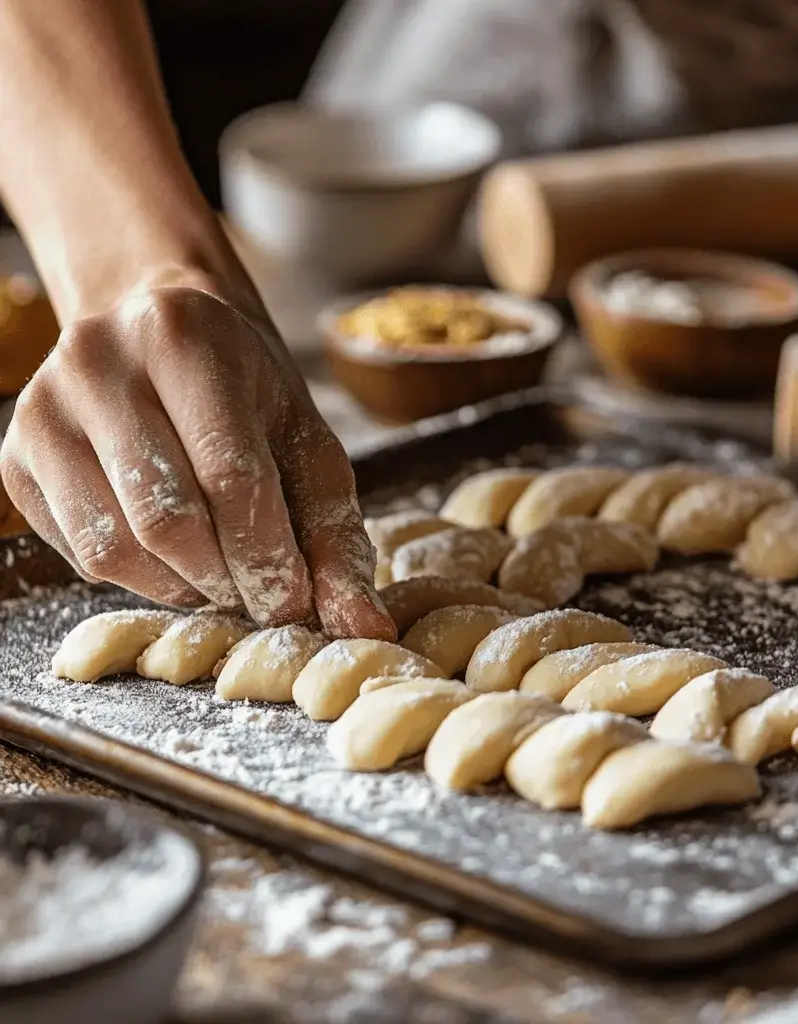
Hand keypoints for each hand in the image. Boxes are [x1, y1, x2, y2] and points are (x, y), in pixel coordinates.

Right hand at [0, 283, 395, 640]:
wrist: (162, 340)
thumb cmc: (247, 395)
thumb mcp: (305, 444)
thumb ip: (335, 535)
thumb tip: (364, 625)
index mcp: (184, 339)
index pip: (231, 476)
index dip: (268, 557)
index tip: (295, 602)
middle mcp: (99, 362)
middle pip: (169, 521)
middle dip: (225, 579)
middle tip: (257, 592)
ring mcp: (44, 411)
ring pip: (115, 549)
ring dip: (180, 587)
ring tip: (218, 572)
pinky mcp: (15, 457)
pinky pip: (79, 553)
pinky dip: (138, 577)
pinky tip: (172, 555)